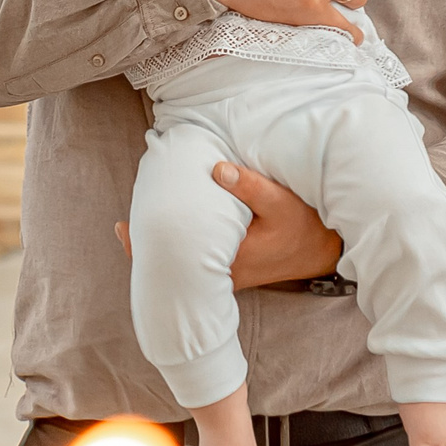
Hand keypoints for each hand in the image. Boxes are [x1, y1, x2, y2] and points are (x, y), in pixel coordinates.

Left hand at [113, 157, 340, 288]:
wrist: (323, 251)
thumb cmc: (302, 226)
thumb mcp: (282, 202)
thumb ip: (251, 186)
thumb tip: (217, 169)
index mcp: (230, 258)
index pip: (177, 258)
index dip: (146, 246)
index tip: (123, 228)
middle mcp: (223, 273)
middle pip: (172, 267)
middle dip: (147, 247)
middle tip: (123, 226)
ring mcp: (227, 276)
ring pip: (183, 268)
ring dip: (164, 249)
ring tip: (139, 225)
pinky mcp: (231, 272)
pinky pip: (196, 266)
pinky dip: (180, 250)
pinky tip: (170, 231)